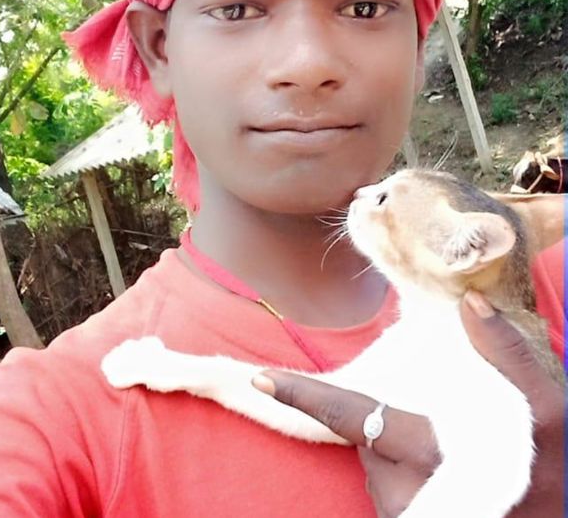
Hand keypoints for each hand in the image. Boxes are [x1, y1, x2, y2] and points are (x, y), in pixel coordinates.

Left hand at [253, 291, 564, 516]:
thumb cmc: (553, 481)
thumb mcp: (552, 413)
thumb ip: (509, 354)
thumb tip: (468, 302)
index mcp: (429, 453)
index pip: (350, 417)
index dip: (302, 396)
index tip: (260, 378)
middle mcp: (405, 490)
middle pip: (367, 429)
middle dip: (382, 410)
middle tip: (433, 416)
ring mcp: (404, 513)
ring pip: (378, 457)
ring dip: (399, 440)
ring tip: (451, 446)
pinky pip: (391, 482)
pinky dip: (406, 465)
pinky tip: (447, 468)